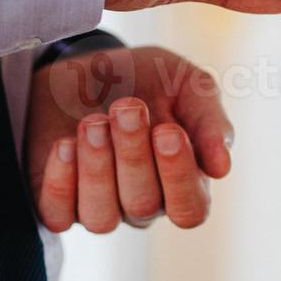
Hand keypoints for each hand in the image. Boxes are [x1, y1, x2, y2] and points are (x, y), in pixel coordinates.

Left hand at [27, 46, 231, 232]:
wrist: (91, 64)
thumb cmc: (148, 78)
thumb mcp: (188, 84)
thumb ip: (209, 120)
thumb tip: (222, 167)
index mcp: (182, 179)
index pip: (190, 208)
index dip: (178, 175)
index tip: (168, 130)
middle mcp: (143, 201)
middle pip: (144, 204)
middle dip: (133, 153)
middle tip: (127, 107)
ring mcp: (99, 205)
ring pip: (101, 216)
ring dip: (97, 166)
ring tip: (93, 122)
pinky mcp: (58, 201)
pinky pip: (58, 214)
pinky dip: (61, 180)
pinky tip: (65, 144)